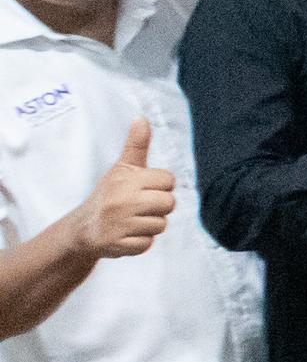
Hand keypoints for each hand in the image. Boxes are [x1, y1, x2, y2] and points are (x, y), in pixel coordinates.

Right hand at [69, 118, 178, 261]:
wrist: (81, 229)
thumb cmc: (109, 194)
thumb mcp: (121, 168)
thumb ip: (136, 145)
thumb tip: (142, 117)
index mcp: (126, 179)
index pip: (168, 180)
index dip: (160, 186)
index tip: (143, 189)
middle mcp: (121, 200)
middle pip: (169, 203)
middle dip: (158, 207)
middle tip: (138, 207)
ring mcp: (119, 223)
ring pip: (161, 225)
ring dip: (149, 226)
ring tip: (130, 221)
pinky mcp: (117, 244)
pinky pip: (147, 244)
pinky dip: (139, 242)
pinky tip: (124, 236)